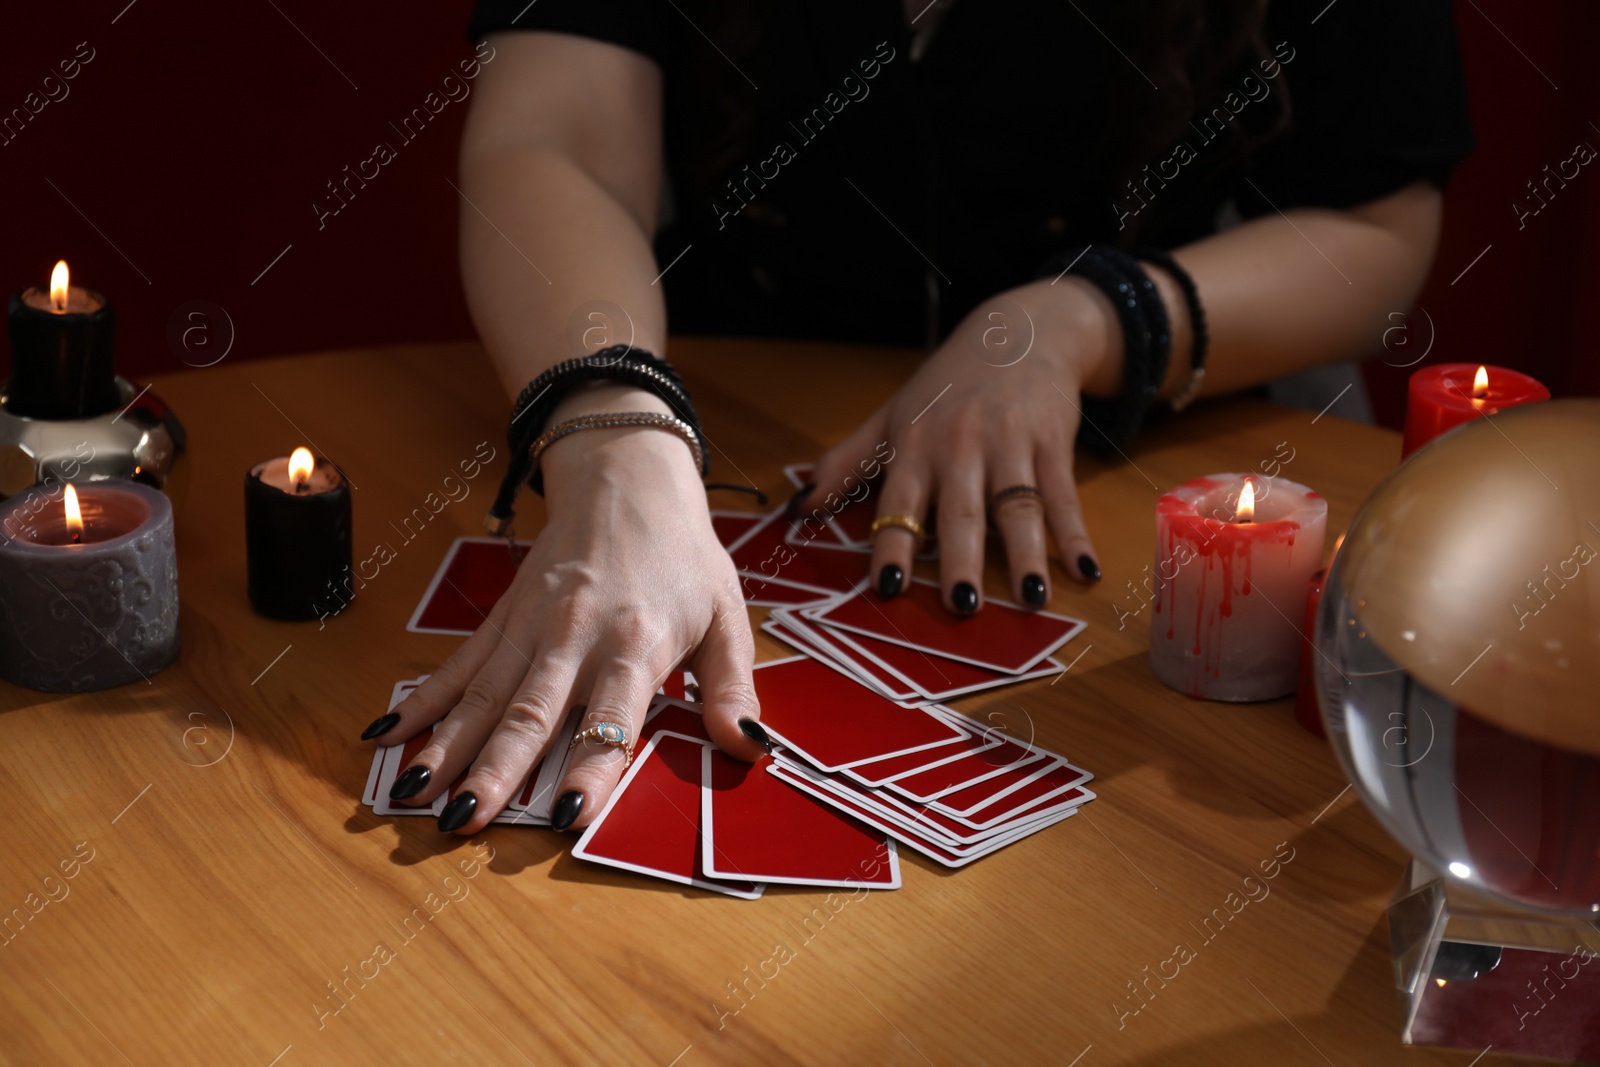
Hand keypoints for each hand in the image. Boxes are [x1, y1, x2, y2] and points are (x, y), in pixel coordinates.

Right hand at [364, 385, 767, 834]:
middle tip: (462, 820)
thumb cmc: (684, 556)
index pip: (613, 715)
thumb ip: (734, 688)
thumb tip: (750, 749)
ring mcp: (532, 626)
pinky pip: (460, 666)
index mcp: (637, 642)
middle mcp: (576, 636)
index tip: (567, 816)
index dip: (592, 767)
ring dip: (449, 746)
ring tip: (416, 794)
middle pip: (531, 712)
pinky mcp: (505, 616)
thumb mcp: (727, 616)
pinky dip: (422, 702)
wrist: (627, 475)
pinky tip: (386, 738)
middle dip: (496, 769)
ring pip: (486, 695)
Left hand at [809, 278, 1121, 612]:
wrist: (1017, 330)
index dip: (893, 545)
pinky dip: (1075, 535)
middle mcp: (960, 447)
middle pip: (962, 512)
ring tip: (1032, 600)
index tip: (889, 587)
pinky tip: (1086, 571)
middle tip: (962, 606)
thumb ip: (846, 463)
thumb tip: (798, 507)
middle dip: (961, 560)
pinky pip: (1063, 495)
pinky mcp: (1053, 441)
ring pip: (1017, 507)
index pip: (899, 504)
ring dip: (1026, 555)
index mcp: (915, 447)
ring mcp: (1010, 444)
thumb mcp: (892, 417)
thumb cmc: (947, 386)